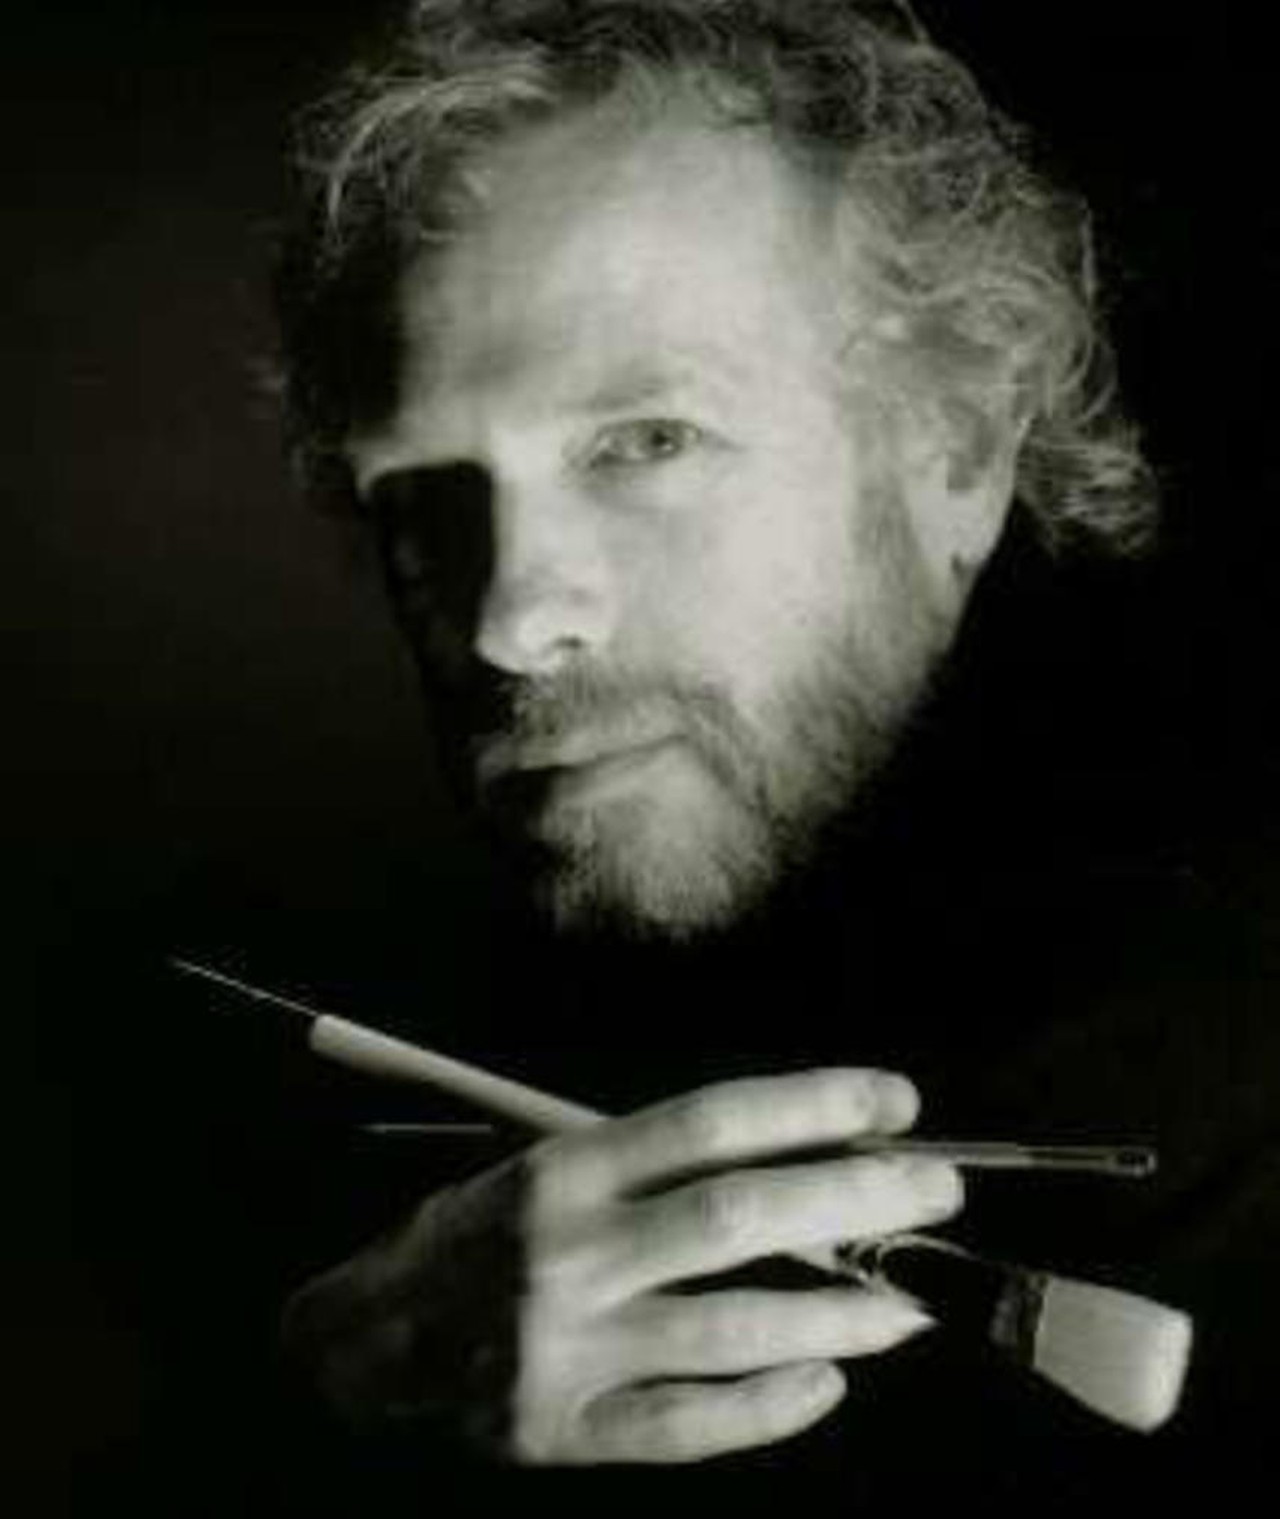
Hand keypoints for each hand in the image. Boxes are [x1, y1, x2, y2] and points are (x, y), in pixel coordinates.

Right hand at [281, 1068, 962, 1463]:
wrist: (359, 1345)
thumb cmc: (466, 1237)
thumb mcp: (532, 1168)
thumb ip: (641, 1168)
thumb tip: (782, 1160)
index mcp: (562, 1170)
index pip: (710, 1121)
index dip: (812, 1105)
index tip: (896, 1099)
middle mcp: (569, 1252)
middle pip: (738, 1216)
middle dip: (854, 1196)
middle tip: (940, 1187)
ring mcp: (569, 1350)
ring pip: (733, 1329)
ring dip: (839, 1314)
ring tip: (913, 1302)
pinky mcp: (565, 1432)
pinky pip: (689, 1427)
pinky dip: (770, 1409)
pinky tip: (830, 1384)